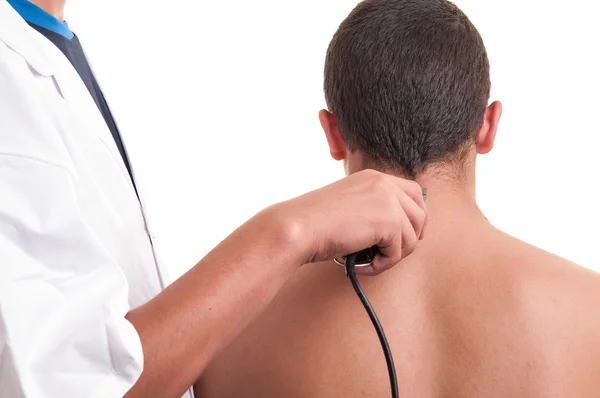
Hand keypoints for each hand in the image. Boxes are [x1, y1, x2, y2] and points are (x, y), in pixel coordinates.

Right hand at [269, 169, 426, 274]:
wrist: (299, 227)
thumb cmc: (314, 223)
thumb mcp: (349, 206)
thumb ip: (372, 209)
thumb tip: (397, 231)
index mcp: (374, 177)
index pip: (414, 193)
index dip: (415, 217)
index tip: (405, 236)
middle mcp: (384, 184)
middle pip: (421, 215)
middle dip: (411, 238)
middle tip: (391, 254)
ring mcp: (388, 200)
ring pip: (412, 238)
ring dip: (392, 256)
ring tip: (368, 261)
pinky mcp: (389, 221)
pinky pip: (397, 252)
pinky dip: (381, 265)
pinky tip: (361, 265)